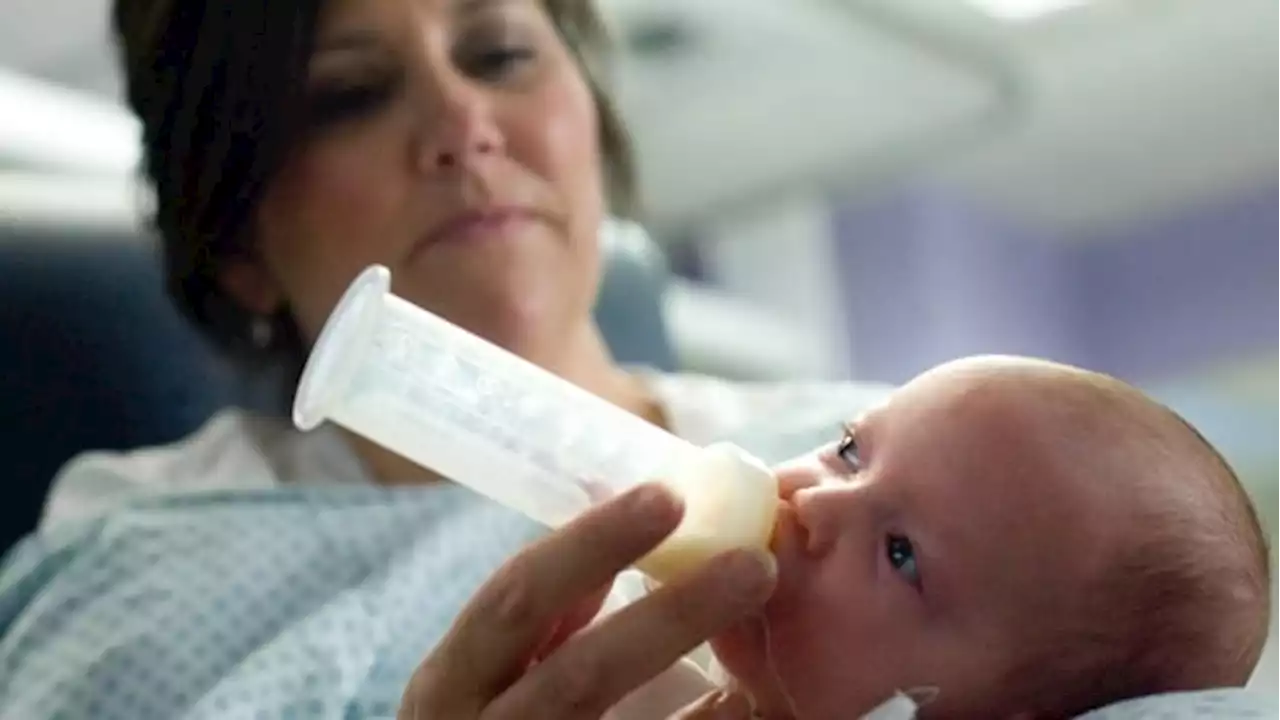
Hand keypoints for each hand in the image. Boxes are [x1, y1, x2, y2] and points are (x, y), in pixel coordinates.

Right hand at [398, 483, 775, 719]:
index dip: (591, 545)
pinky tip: (744, 702)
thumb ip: (544, 612)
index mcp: (453, 678)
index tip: (666, 496)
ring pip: (606, 712)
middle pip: (580, 673)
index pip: (518, 596)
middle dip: (669, 616)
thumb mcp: (490, 671)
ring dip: (698, 674)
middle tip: (753, 563)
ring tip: (762, 637)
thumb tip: (604, 521)